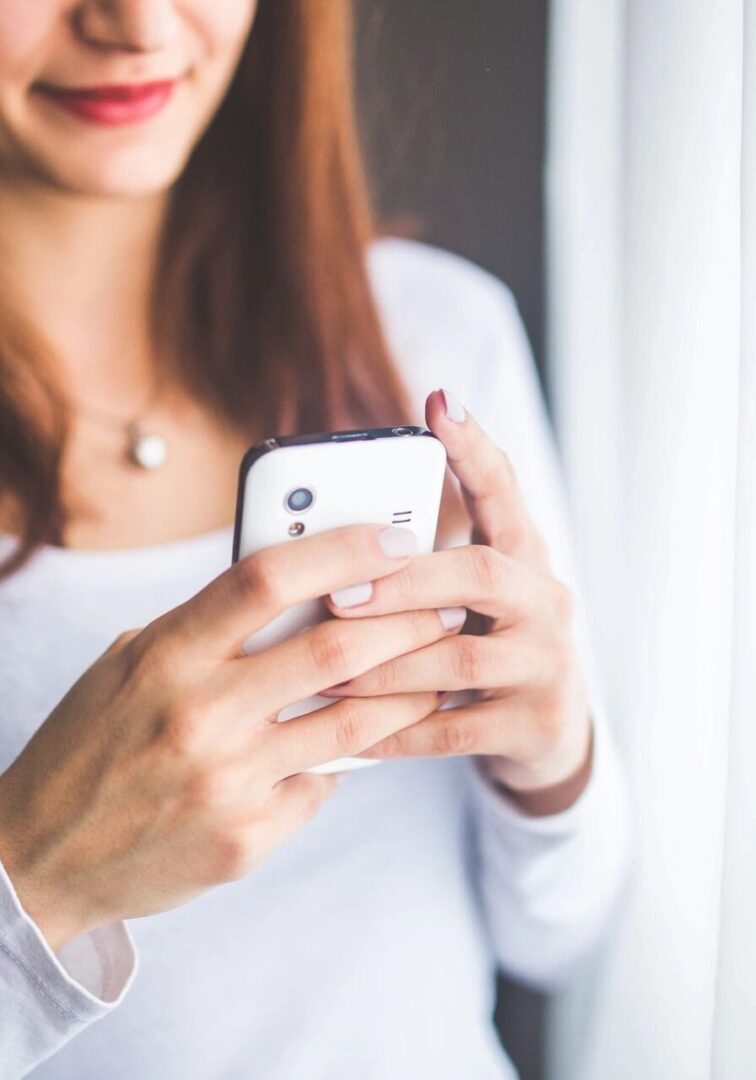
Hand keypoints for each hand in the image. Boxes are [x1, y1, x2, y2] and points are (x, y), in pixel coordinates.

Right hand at [0, 524, 462, 950]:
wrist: (42, 858)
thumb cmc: (92, 744)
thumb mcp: (131, 664)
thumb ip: (207, 628)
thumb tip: (299, 592)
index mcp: (166, 654)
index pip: (268, 578)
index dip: (341, 548)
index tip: (393, 536)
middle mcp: (199, 714)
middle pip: (333, 648)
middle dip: (407, 619)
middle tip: (446, 603)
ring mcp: (227, 780)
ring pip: (353, 724)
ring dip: (409, 690)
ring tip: (441, 666)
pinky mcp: (248, 836)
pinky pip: (323, 784)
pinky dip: (348, 759)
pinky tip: (368, 743)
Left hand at [321, 389, 592, 813]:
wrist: (548, 731)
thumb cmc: (486, 645)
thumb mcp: (468, 598)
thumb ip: (420, 568)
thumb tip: (326, 539)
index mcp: (524, 558)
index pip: (504, 492)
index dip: (474, 449)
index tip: (439, 403)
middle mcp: (546, 601)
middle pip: (483, 574)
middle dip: (405, 582)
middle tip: (337, 593)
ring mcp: (548, 664)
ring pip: (462, 659)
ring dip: (386, 664)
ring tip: (324, 670)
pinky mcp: (536, 723)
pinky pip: (455, 729)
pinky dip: (398, 730)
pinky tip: (352, 734)